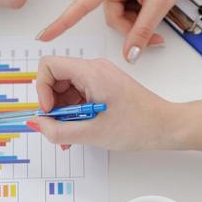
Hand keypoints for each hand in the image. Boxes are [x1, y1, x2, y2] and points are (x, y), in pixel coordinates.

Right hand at [31, 57, 173, 150]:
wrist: (166, 127)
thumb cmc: (138, 126)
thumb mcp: (92, 133)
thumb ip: (58, 130)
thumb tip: (35, 124)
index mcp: (91, 71)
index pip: (48, 65)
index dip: (42, 90)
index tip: (50, 112)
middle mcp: (94, 69)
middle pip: (56, 78)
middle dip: (52, 105)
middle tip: (58, 128)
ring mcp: (99, 77)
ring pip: (66, 89)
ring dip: (63, 112)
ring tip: (70, 136)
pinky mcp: (104, 86)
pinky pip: (79, 95)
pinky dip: (74, 113)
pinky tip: (79, 132)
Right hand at [37, 0, 201, 61]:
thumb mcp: (160, 3)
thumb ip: (143, 31)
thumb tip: (130, 55)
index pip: (82, 5)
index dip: (63, 22)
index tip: (45, 35)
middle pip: (111, 17)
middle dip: (131, 28)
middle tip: (155, 34)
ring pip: (119, 16)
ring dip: (137, 23)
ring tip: (157, 16)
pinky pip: (126, 10)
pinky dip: (139, 16)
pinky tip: (153, 8)